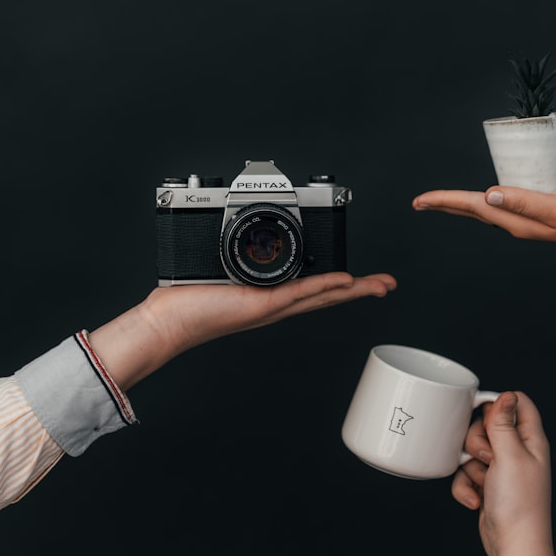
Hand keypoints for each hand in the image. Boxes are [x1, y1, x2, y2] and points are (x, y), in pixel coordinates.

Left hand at [87, 272, 395, 390]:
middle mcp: (276, 303)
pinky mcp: (262, 304)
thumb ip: (234, 257)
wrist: (169, 321)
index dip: (341, 283)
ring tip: (379, 285)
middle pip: (328, 295)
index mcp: (270, 296)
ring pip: (322, 296)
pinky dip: (325, 286)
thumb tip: (233, 234)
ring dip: (354, 290)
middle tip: (386, 284)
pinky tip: (345, 281)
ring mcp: (272, 305)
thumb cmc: (188, 300)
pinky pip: (301, 292)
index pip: (313, 288)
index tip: (361, 276)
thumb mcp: (219, 271)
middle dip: (361, 290)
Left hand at [412, 183, 555, 262]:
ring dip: (461, 203)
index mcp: (516, 221)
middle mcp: (515, 221)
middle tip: (419, 202)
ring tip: (441, 200)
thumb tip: (490, 196)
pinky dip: (484, 198)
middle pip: (472, 210)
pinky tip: (482, 196)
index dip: (445, 201)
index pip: (472, 207)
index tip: (420, 201)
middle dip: (445, 205)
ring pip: (484, 208)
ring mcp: (525, 217)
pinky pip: (502, 203)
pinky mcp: (535, 209)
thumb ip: (524, 201)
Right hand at [452, 391, 555, 555]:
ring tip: (484, 482)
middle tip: (487, 458)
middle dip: (477, 441)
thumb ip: (504, 423)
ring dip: (470, 468)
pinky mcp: (487, 486)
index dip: (497, 404)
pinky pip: (466, 475)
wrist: (513, 545)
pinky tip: (476, 500)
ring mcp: (501, 470)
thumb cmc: (519, 504)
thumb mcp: (510, 455)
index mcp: (530, 440)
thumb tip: (506, 395)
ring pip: (472, 451)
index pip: (517, 403)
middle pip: (487, 425)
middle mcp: (517, 452)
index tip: (482, 416)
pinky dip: (466, 487)